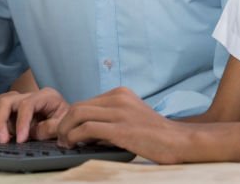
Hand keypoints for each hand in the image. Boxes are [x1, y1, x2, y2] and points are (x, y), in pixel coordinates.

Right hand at [0, 87, 68, 143]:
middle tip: (0, 141)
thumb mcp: (63, 124)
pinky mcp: (8, 111)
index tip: (20, 140)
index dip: (21, 122)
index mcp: (45, 96)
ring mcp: (16, 101)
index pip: (27, 104)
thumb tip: (31, 132)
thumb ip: (49, 128)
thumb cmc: (65, 121)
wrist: (65, 119)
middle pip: (6, 101)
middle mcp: (28, 95)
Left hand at [56, 87, 193, 163]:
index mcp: (121, 94)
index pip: (86, 102)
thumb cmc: (157, 135)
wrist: (179, 140)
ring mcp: (120, 112)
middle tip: (60, 138)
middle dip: (63, 123)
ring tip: (64, 143)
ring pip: (78, 114)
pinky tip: (73, 145)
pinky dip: (75, 136)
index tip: (66, 131)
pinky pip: (88, 129)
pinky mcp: (121, 129)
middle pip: (78, 106)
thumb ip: (112, 119)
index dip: (71, 117)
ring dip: (65, 130)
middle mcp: (118, 98)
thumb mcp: (132, 117)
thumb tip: (87, 132)